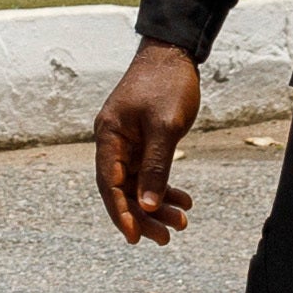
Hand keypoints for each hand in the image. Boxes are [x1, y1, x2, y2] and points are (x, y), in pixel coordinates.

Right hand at [93, 43, 203, 244]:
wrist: (174, 54)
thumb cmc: (167, 84)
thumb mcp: (165, 127)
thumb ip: (156, 167)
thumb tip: (148, 205)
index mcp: (109, 136)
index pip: (110, 183)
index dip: (121, 212)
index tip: (135, 237)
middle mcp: (113, 141)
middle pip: (122, 189)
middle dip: (144, 215)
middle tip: (167, 238)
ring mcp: (127, 141)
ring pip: (137, 183)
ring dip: (157, 205)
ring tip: (181, 222)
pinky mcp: (141, 140)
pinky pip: (148, 172)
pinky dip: (164, 187)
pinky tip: (183, 200)